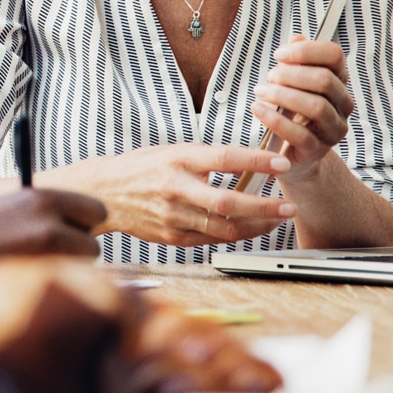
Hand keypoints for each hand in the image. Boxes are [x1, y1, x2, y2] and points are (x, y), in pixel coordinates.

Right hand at [0, 187, 105, 296]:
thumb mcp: (4, 210)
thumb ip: (38, 215)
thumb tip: (72, 227)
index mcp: (40, 198)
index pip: (94, 210)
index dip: (80, 225)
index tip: (65, 235)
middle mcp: (48, 221)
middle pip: (91, 242)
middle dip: (74, 253)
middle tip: (40, 260)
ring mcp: (44, 256)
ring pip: (80, 271)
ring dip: (62, 275)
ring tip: (26, 275)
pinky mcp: (36, 284)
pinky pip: (62, 291)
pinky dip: (49, 293)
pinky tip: (22, 289)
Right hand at [45, 145, 295, 246]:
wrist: (104, 193)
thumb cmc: (142, 169)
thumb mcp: (172, 152)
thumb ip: (207, 160)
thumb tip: (250, 164)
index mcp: (177, 159)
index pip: (224, 158)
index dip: (256, 160)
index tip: (281, 162)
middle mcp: (176, 188)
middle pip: (228, 202)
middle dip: (264, 208)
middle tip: (288, 206)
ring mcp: (173, 216)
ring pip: (224, 228)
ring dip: (256, 226)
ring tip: (276, 220)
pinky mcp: (172, 237)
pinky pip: (212, 240)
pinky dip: (235, 235)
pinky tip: (249, 228)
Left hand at [253, 34, 354, 182]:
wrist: (292, 153)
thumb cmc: (291, 111)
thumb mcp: (292, 83)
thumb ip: (295, 61)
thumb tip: (297, 37)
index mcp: (338, 82)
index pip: (334, 55)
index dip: (306, 50)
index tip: (278, 55)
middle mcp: (342, 105)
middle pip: (325, 80)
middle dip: (292, 74)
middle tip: (270, 77)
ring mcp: (333, 129)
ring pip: (316, 106)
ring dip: (283, 95)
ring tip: (261, 92)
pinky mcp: (317, 150)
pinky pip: (300, 134)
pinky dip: (275, 119)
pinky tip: (257, 109)